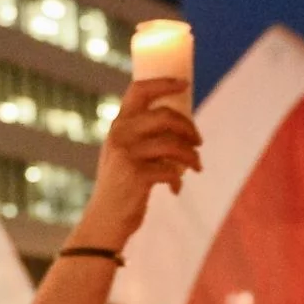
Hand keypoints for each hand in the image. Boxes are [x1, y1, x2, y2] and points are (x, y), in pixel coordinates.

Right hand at [78, 79, 200, 246]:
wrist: (105, 220)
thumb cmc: (122, 186)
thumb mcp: (125, 153)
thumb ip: (142, 135)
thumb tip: (182, 123)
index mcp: (118, 125)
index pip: (139, 90)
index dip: (164, 83)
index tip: (186, 84)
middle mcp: (120, 134)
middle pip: (165, 116)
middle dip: (189, 127)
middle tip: (198, 142)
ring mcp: (126, 154)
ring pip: (173, 144)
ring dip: (191, 156)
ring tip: (196, 167)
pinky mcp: (135, 175)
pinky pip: (171, 170)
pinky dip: (178, 180)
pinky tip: (175, 189)